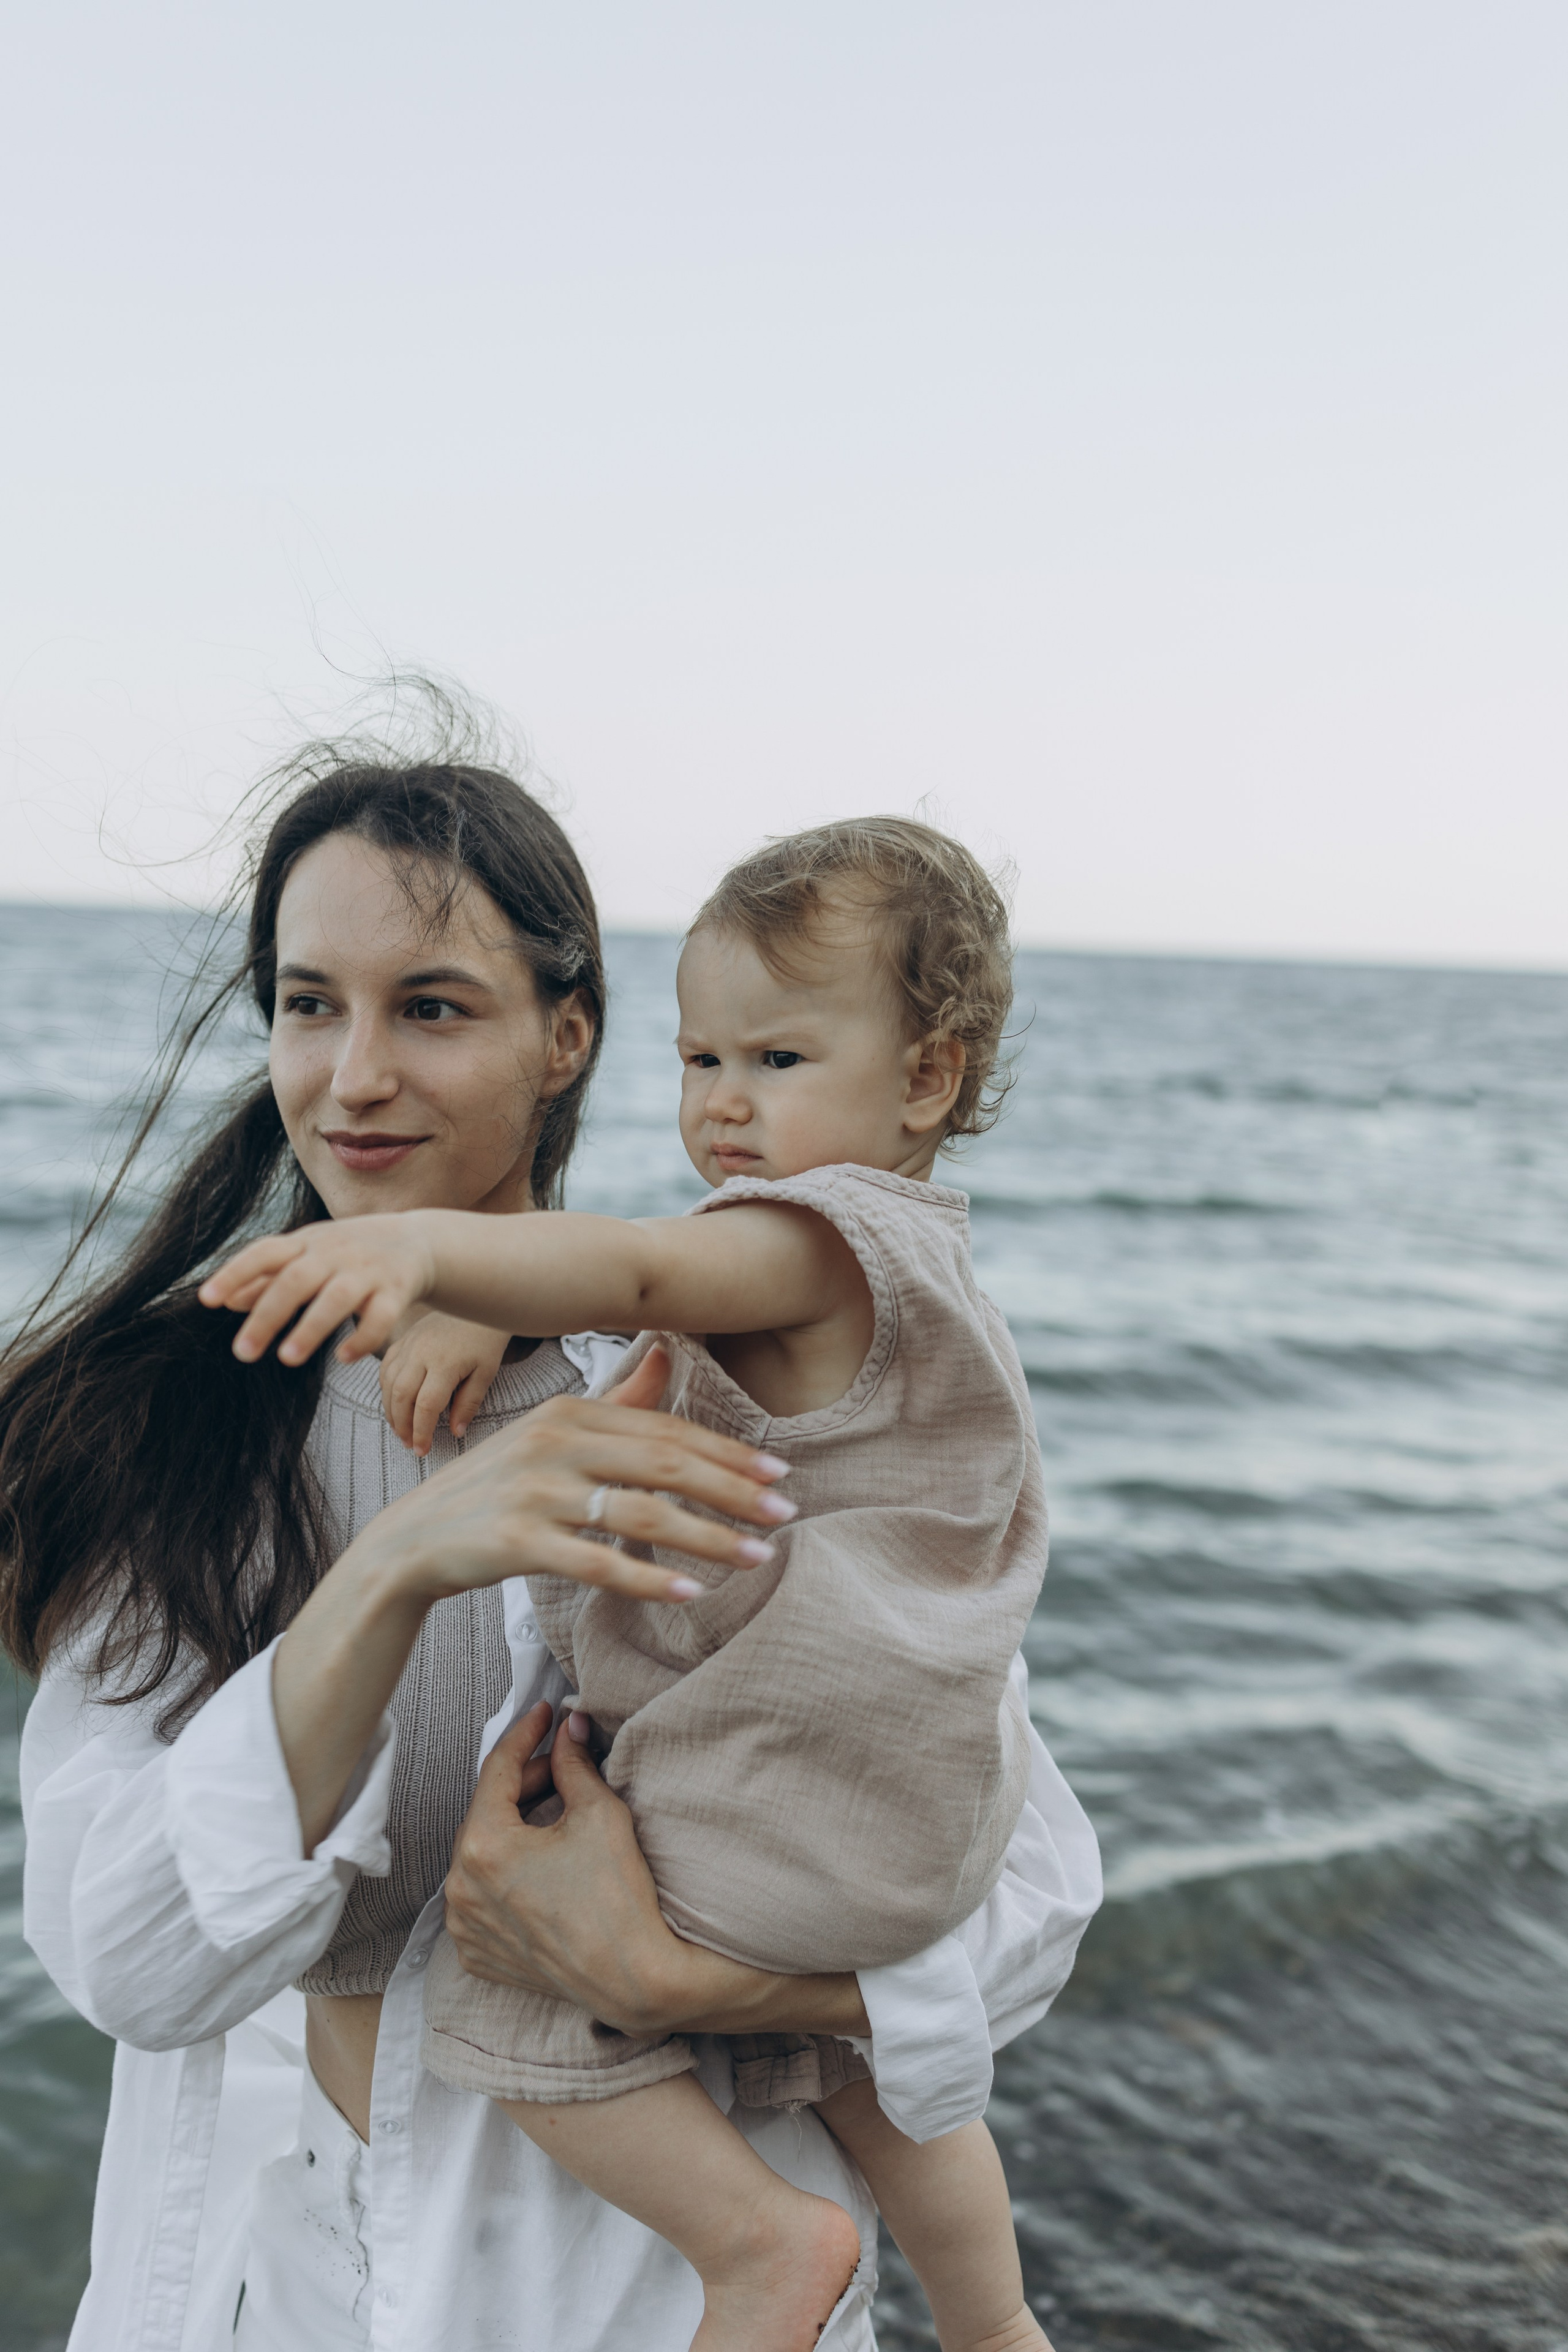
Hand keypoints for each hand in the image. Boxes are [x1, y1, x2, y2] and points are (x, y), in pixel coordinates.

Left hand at [198, 1212, 439, 1365]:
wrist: (416, 1241)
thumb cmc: (348, 1253)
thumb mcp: (307, 1256)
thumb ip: (267, 1277)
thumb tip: (224, 1301)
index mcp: (307, 1244)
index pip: (265, 1253)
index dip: (235, 1274)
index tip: (207, 1300)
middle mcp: (335, 1253)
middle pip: (296, 1280)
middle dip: (268, 1315)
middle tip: (242, 1353)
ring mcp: (367, 1271)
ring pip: (336, 1298)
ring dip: (311, 1327)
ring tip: (287, 1358)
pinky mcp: (397, 1291)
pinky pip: (380, 1316)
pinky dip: (362, 1338)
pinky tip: (343, 1357)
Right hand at [352, 1344, 793, 1607]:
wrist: (410, 1541)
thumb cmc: (495, 1488)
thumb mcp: (552, 1433)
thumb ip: (617, 1402)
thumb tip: (669, 1352)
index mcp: (569, 1413)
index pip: (665, 1430)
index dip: (726, 1451)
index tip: (778, 1472)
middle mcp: (553, 1443)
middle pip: (664, 1464)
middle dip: (732, 1490)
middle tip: (785, 1512)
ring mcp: (533, 1492)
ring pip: (640, 1514)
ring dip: (707, 1537)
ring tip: (756, 1556)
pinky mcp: (515, 1541)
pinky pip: (596, 1563)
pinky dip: (648, 1579)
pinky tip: (690, 1592)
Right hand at [381, 1307, 510, 1451]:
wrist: (477, 1302)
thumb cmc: (486, 1339)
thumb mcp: (486, 1372)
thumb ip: (469, 1402)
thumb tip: (455, 1432)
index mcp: (445, 1363)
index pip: (426, 1406)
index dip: (422, 1431)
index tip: (422, 1450)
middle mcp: (421, 1354)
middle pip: (401, 1396)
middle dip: (402, 1425)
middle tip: (409, 1444)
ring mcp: (409, 1345)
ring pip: (388, 1383)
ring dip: (391, 1410)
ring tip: (400, 1429)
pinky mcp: (403, 1339)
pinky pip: (386, 1367)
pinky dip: (386, 1388)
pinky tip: (394, 1402)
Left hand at [444, 1703, 868, 2040]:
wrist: (635, 1978)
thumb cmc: (619, 1896)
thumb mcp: (599, 1813)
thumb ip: (573, 1765)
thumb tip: (569, 1731)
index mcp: (483, 1847)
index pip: (497, 1770)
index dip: (525, 1735)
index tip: (545, 1716)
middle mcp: (461, 1889)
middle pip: (487, 1813)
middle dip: (523, 1784)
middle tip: (559, 1764)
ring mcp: (467, 1927)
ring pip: (483, 1856)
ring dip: (513, 1829)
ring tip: (554, 1812)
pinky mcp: (479, 1955)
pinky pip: (483, 1898)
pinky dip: (506, 1874)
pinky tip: (542, 1862)